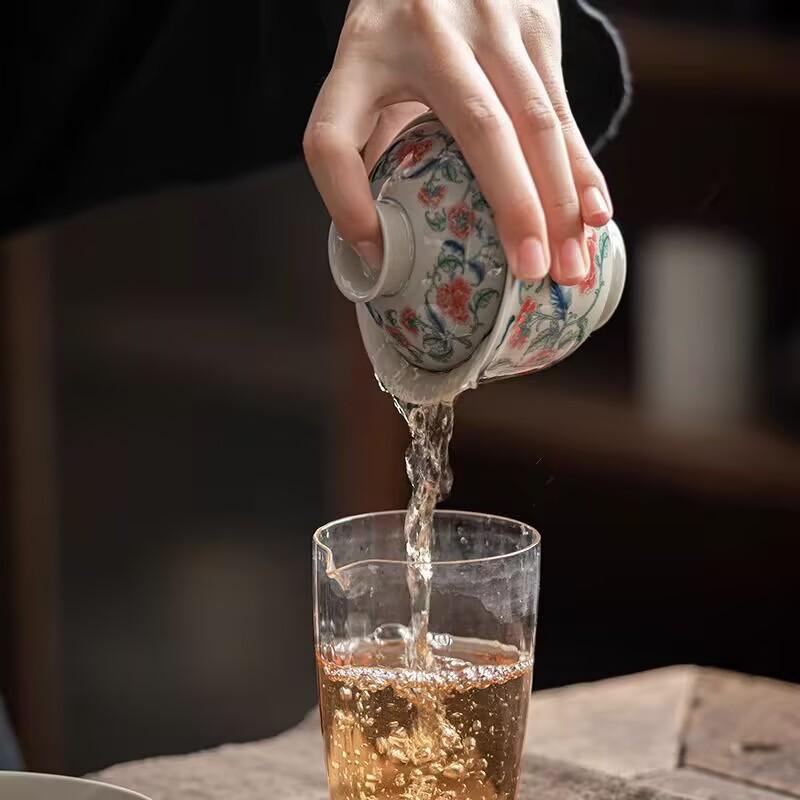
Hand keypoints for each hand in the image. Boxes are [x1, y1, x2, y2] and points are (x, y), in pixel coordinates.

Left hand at [304, 0, 612, 285]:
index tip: (373, 250)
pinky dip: (581, 169)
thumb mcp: (368, 70)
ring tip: (570, 266)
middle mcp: (427, 34)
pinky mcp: (536, 26)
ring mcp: (490, 23)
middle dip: (513, 208)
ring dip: (561, 202)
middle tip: (530, 273)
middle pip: (478, 128)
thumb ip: (373, 139)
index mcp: (361, 54)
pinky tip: (595, 216)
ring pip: (536, 122)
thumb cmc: (401, 29)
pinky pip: (563, 110)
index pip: (333, 137)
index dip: (345, 201)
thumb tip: (387, 239)